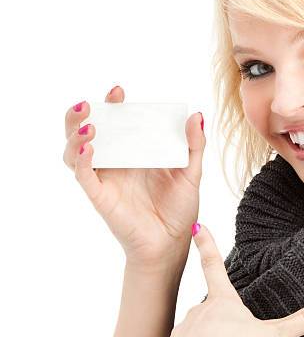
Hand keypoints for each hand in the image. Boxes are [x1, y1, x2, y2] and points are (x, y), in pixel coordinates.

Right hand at [63, 85, 204, 271]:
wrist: (172, 243)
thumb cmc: (180, 209)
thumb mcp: (191, 173)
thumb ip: (194, 145)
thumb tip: (196, 115)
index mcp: (135, 154)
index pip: (117, 123)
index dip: (112, 106)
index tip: (118, 92)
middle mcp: (116, 163)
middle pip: (85, 133)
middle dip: (81, 115)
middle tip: (91, 104)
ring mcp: (105, 179)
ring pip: (74, 152)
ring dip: (74, 135)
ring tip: (89, 126)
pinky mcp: (100, 196)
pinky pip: (83, 175)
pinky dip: (81, 160)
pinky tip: (89, 148)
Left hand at [158, 222, 303, 336]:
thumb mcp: (275, 335)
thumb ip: (303, 322)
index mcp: (223, 301)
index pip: (214, 265)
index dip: (206, 244)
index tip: (196, 226)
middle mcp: (198, 310)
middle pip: (207, 312)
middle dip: (216, 326)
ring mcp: (182, 330)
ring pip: (192, 335)